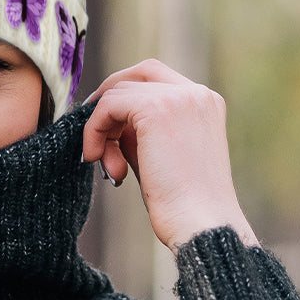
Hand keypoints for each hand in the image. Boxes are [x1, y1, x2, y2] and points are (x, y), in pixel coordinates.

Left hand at [82, 60, 257, 252]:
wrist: (200, 225)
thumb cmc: (182, 203)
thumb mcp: (159, 154)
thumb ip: (139, 130)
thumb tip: (107, 119)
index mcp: (205, 103)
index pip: (156, 78)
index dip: (124, 96)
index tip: (107, 126)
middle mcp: (197, 94)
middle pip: (137, 74)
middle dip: (109, 101)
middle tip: (94, 134)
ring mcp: (179, 98)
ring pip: (118, 93)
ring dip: (102, 128)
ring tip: (109, 166)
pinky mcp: (157, 109)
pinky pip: (108, 106)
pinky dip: (94, 130)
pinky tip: (96, 158)